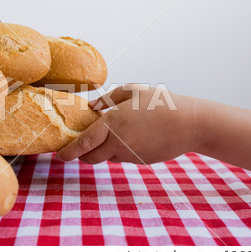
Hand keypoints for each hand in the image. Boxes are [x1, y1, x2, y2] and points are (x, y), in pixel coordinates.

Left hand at [56, 84, 199, 164]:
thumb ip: (108, 99)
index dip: (68, 152)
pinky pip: (121, 158)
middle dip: (82, 154)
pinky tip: (131, 137)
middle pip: (90, 157)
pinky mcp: (139, 161)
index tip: (60, 156)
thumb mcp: (133, 90)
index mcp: (112, 123)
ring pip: (106, 158)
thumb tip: (91, 107)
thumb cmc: (160, 102)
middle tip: (81, 145)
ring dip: (102, 150)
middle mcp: (118, 142)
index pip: (83, 144)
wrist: (189, 123)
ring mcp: (129, 154)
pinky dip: (118, 151)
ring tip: (114, 134)